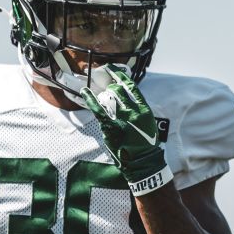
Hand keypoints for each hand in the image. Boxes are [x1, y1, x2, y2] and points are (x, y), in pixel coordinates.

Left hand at [82, 64, 171, 195]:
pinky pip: (98, 110)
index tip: (113, 70)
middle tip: (106, 87)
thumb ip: (138, 111)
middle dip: (110, 86)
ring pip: (108, 99)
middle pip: (118, 91)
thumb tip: (126, 101)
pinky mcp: (110, 127)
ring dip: (103, 94)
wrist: (142, 162)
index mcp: (144, 110)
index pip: (131, 87)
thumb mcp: (148, 124)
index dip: (120, 76)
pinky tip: (85, 91)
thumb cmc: (145, 144)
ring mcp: (121, 120)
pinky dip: (90, 99)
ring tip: (100, 91)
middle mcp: (133, 112)